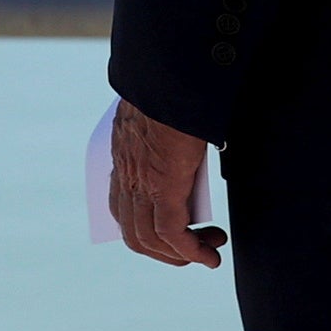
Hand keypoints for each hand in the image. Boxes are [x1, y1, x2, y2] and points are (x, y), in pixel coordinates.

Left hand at [109, 101, 222, 268]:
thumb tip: (186, 152)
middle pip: (133, 232)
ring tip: (208, 252)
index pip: (121, 206)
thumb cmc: (174, 89)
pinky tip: (209, 255)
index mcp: (123, 155)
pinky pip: (173, 233)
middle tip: (193, 250)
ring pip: (150, 240)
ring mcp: (140, 182)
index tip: (170, 231)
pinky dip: (191, 250)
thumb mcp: (163, 118)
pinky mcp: (163, 186)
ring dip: (180, 255)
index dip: (142, 228)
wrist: (171, 74)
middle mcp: (126, 173)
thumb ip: (165, 139)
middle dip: (163, 251)